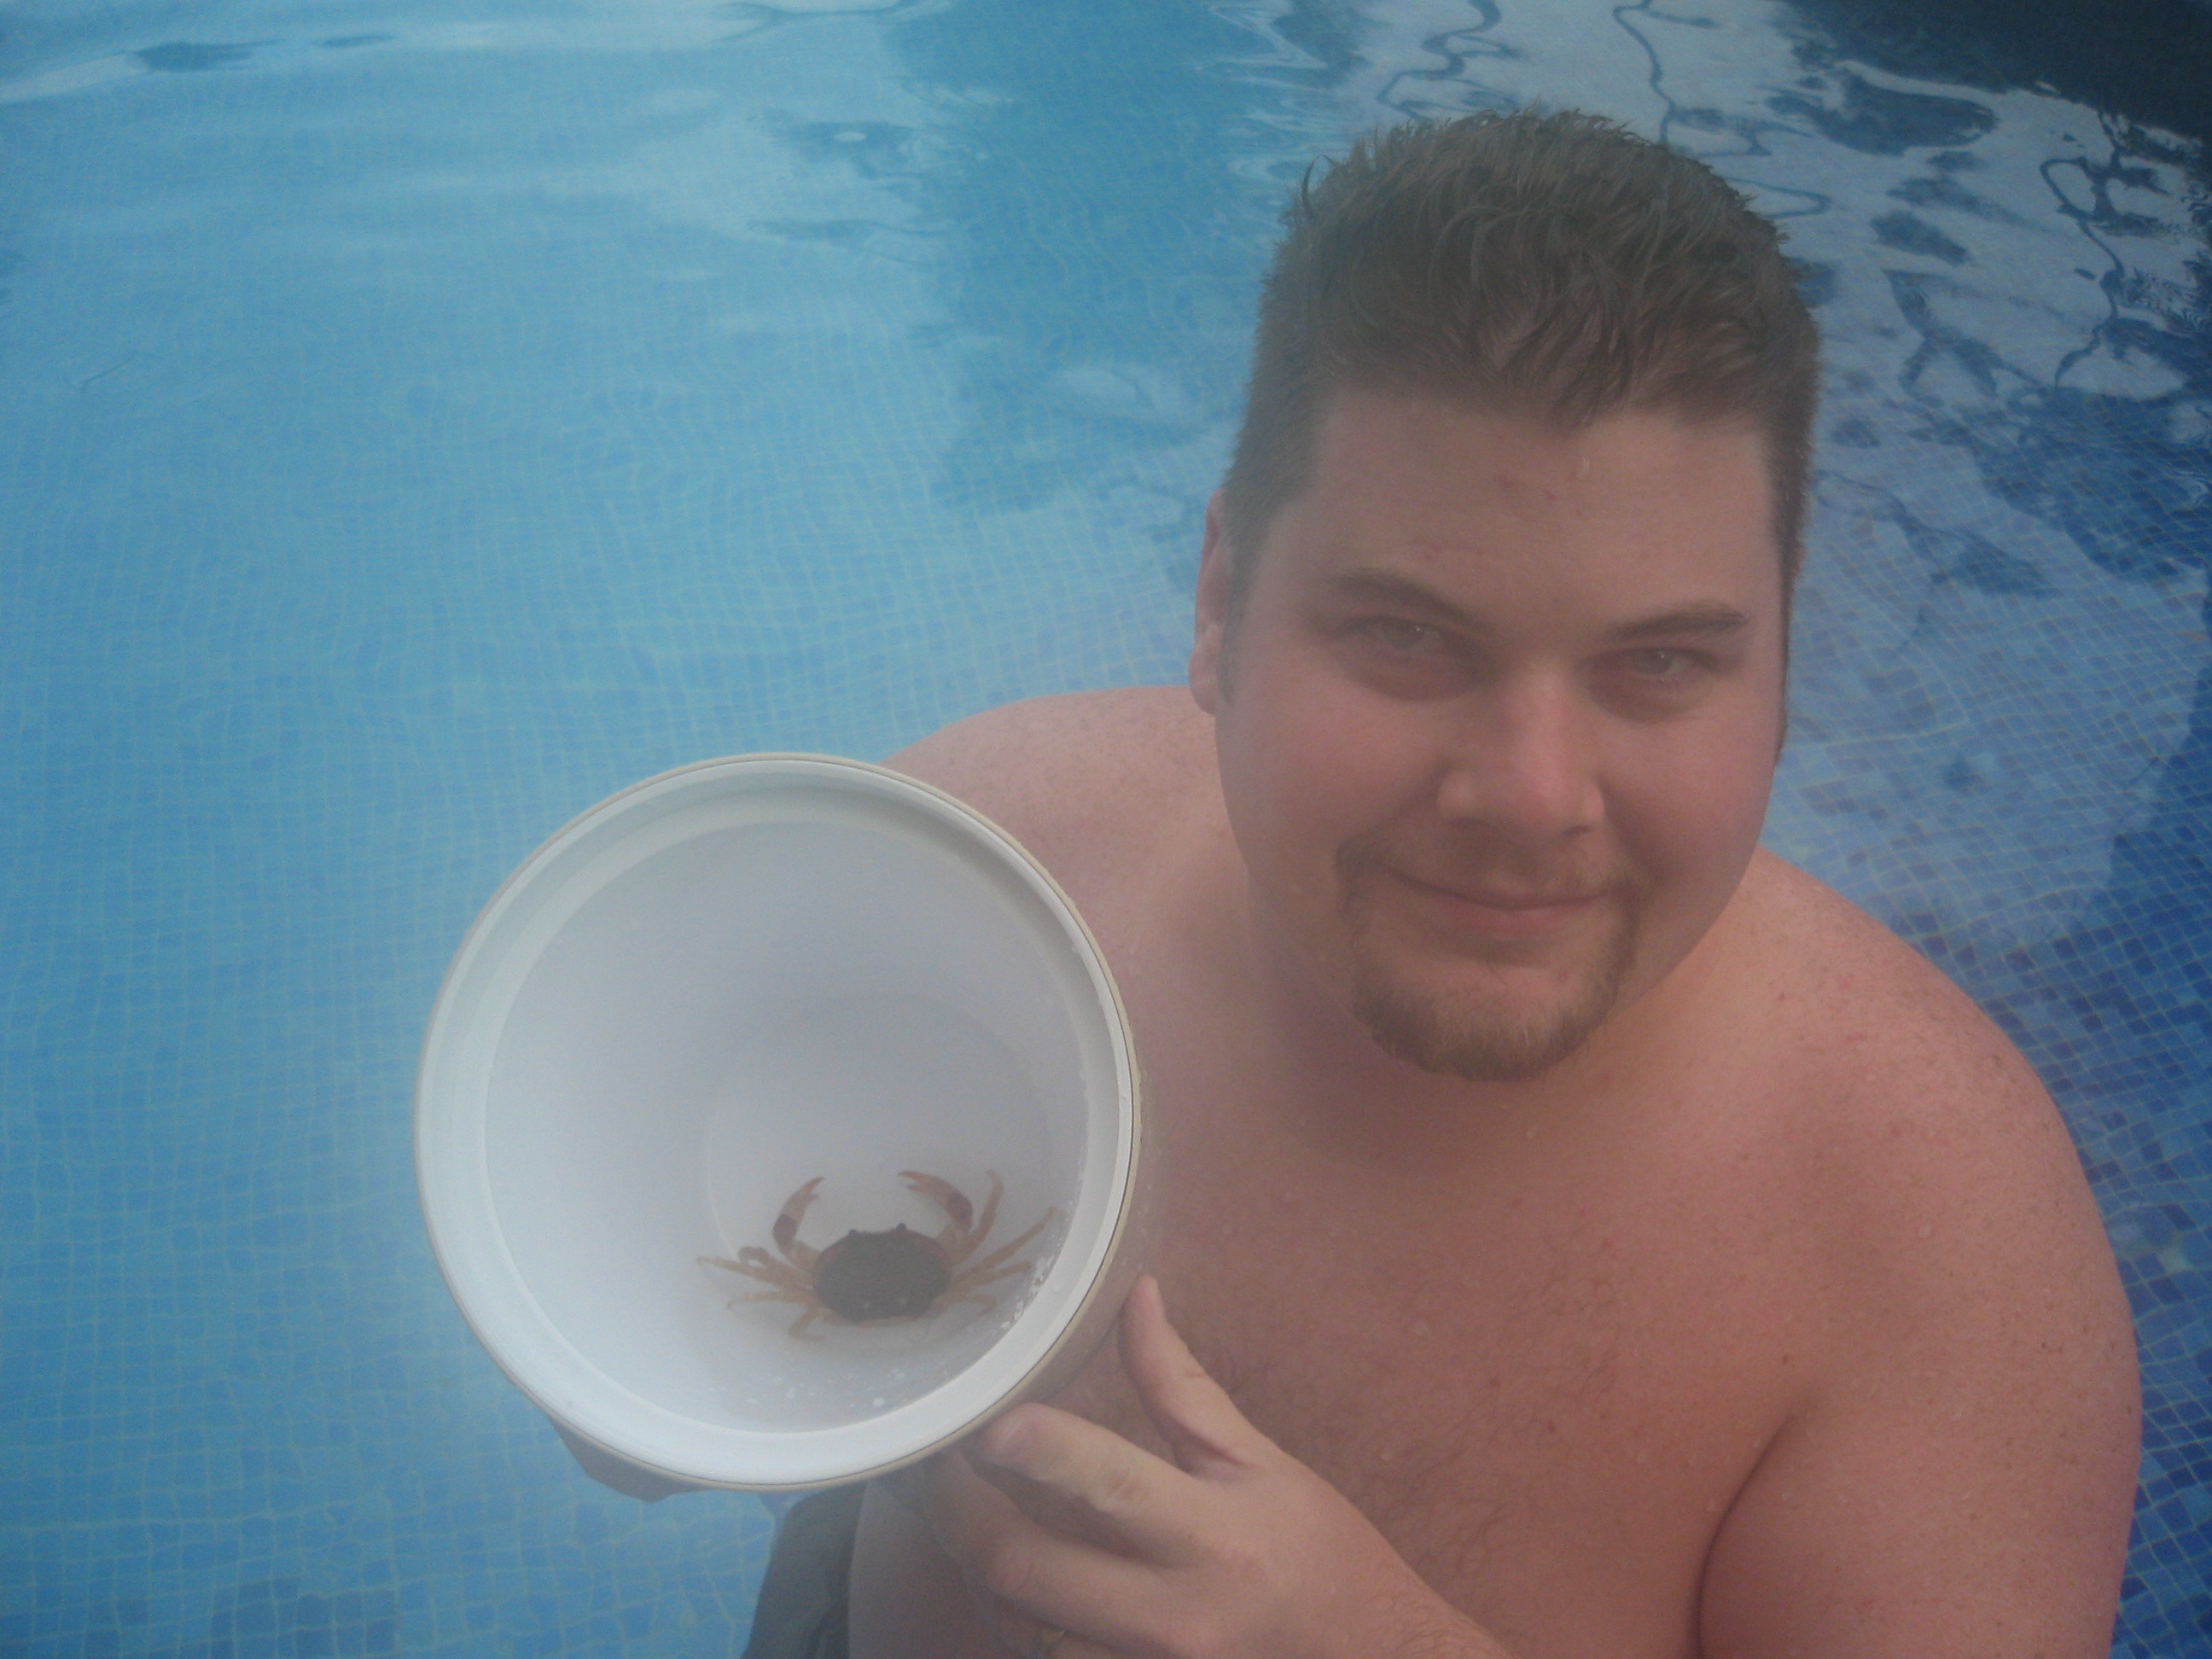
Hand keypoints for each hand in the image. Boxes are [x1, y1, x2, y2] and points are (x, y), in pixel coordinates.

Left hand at [912, 1276, 1510, 1658]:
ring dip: (980, 1570)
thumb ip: (1183, 1387)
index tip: (984, 1418)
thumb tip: (1136, 1294)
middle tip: (933, 1461)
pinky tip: (1012, 1582)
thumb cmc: (1325, 1561)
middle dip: (957, 1511)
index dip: (1035, 1448)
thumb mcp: (1261, 1464)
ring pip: (1020, 1628)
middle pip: (1025, 1569)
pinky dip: (1018, 1622)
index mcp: (1211, 1533)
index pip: (1105, 1482)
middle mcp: (1171, 1613)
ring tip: (961, 1515)